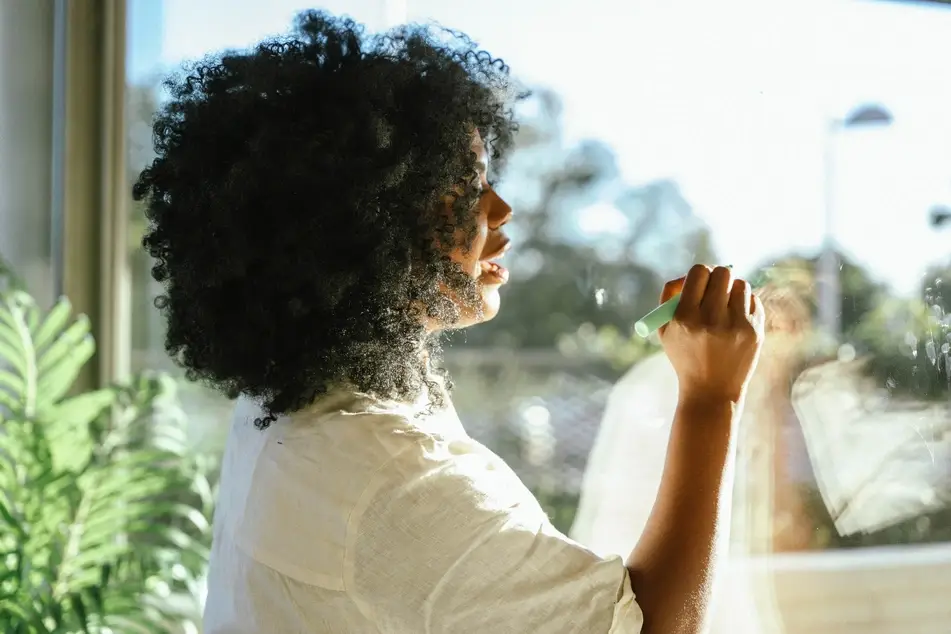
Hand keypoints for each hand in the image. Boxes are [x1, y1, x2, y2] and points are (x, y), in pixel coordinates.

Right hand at [659, 265, 764, 404]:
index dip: (701, 273)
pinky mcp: (754, 332)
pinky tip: (737, 320)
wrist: (711, 390)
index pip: (699, 272)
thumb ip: (670, 296)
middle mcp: (710, 320)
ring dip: (733, 290)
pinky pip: (754, 300)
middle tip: (717, 286)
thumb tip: (690, 273)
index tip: (702, 280)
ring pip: (741, 284)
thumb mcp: (666, 329)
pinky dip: (745, 305)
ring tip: (727, 306)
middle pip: (722, 273)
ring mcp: (735, 326)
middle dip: (719, 276)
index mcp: (684, 317)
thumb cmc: (685, 355)